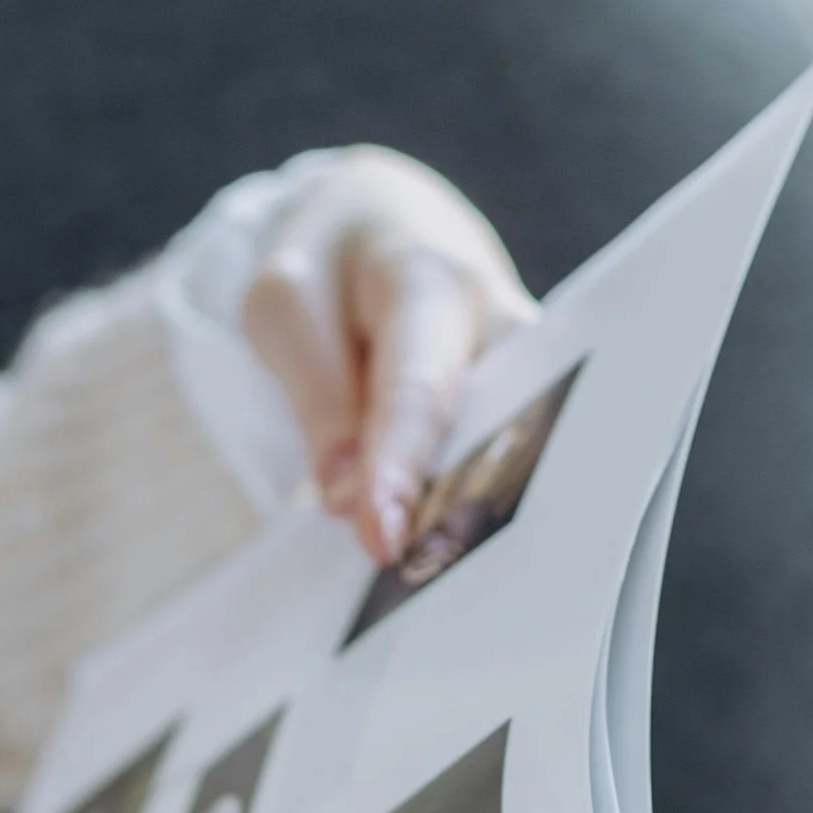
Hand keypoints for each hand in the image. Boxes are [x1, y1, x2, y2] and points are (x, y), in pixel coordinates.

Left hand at [240, 149, 535, 564]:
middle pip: (489, 431)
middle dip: (458, 509)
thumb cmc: (331, 267)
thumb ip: (316, 394)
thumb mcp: (286, 306)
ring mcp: (525, 370)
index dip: (399, 470)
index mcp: (432, 284)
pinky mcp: (526, 404)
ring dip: (474, 521)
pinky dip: (475, 511)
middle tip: (420, 579)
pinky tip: (452, 566)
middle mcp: (499, 328)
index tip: (381, 542)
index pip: (417, 391)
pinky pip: (506, 463)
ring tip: (440, 587)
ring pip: (513, 455)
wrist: (385, 225)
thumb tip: (346, 498)